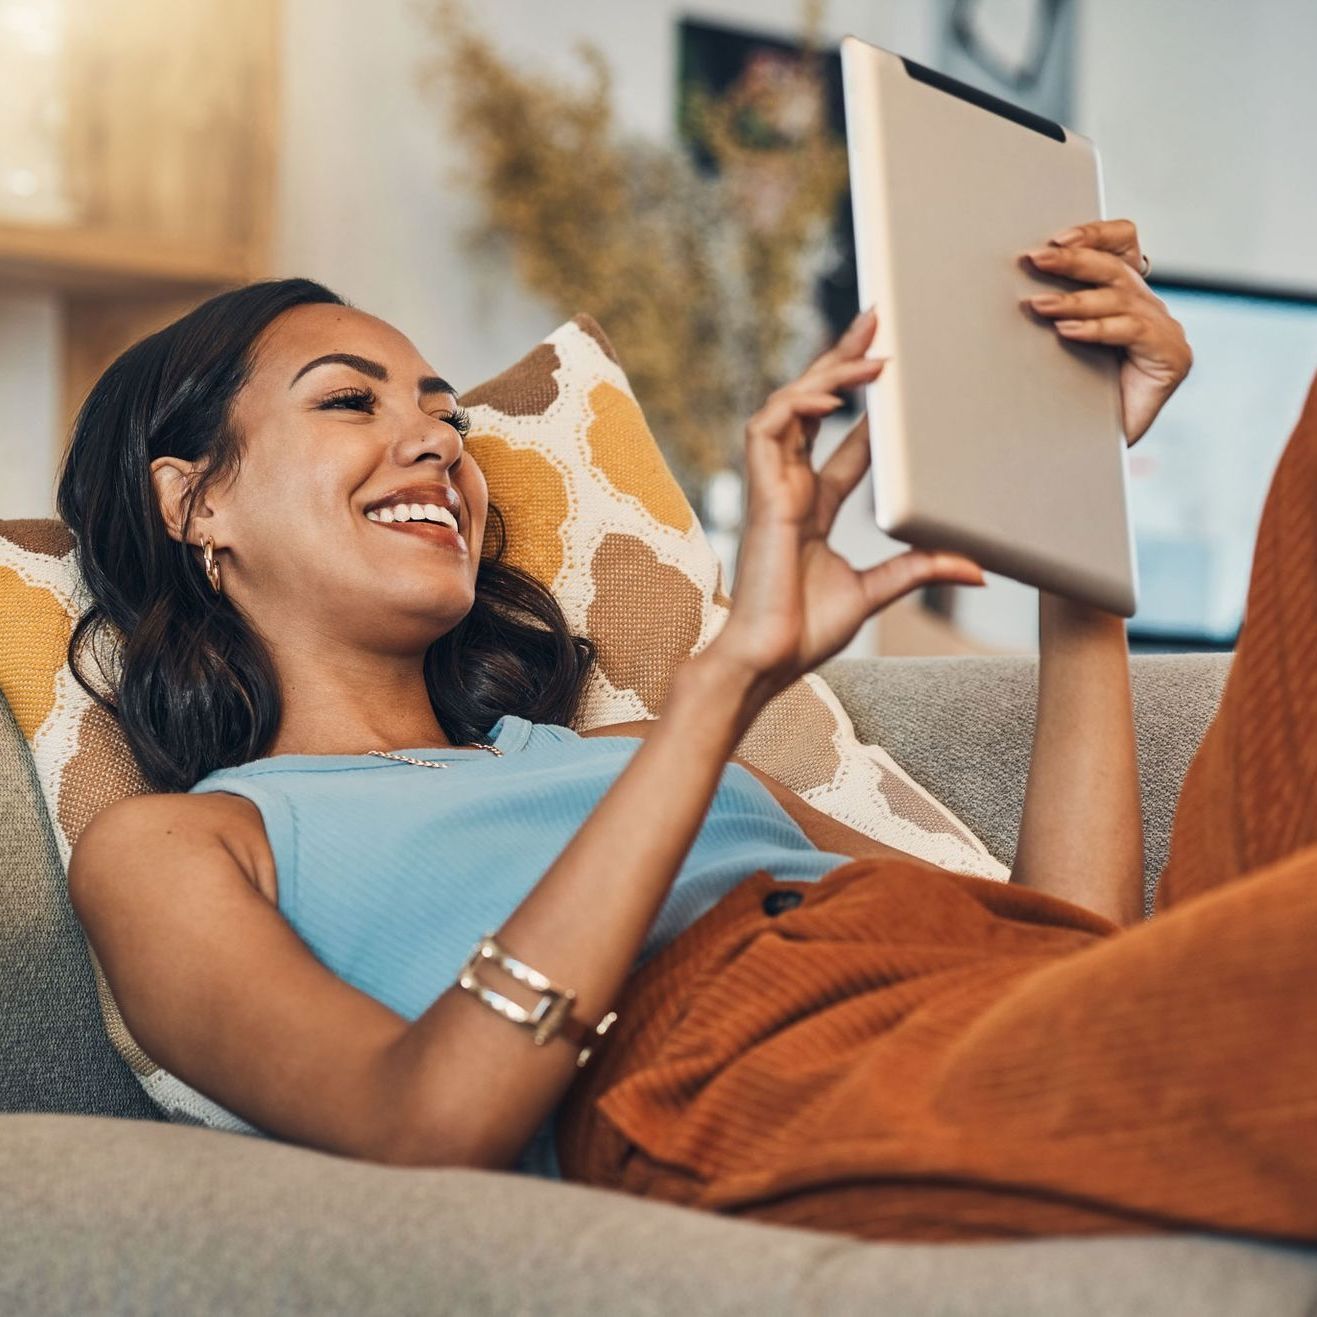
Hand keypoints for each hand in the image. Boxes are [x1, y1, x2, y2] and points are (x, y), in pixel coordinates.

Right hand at [702, 307, 985, 700]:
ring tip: (869, 354)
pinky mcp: (760, 495)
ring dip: (826, 376)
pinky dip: (794, 407)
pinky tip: (827, 397)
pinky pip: (767, 431)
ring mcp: (772, 488)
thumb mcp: (875, 591)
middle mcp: (791, 488)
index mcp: (813, 506)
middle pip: (814, 407)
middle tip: (876, 320)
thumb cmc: (805, 632)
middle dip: (842, 361)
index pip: (842, 440)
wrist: (767, 661)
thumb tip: (977, 568)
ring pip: (790, 408)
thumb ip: (918, 569)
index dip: (866, 403)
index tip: (894, 372)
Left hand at [1022, 218, 1192, 444]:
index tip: (1055, 238)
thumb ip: (1056, 314)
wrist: (1092, 452)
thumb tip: (1016, 287)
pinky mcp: (1171, 356)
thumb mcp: (1061, 348)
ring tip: (1038, 305)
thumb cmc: (1072, 401)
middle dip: (1073, 261)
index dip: (1095, 235)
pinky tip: (1069, 331)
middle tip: (1034, 260)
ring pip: (1120, 299)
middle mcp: (1149, 309)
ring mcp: (1164, 331)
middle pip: (1116, 268)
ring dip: (1074, 300)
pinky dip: (1097, 329)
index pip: (1122, 248)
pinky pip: (1132, 332)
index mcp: (1126, 299)